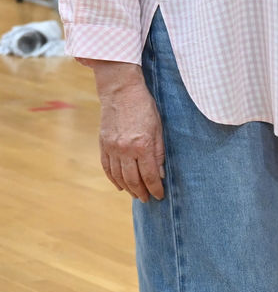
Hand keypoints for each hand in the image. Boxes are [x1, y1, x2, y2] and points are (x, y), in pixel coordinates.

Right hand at [92, 63, 164, 201]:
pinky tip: (120, 186)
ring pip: (119, 176)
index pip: (150, 175)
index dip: (155, 188)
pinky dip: (113, 179)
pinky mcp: (103, 145)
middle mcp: (125, 150)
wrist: (121, 92)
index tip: (160, 196)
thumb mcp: (159, 127)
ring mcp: (112, 148)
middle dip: (141, 192)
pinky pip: (107, 168)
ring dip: (128, 188)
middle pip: (133, 179)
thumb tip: (161, 173)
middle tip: (147, 199)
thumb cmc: (145, 107)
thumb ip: (159, 151)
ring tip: (136, 195)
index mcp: (143, 145)